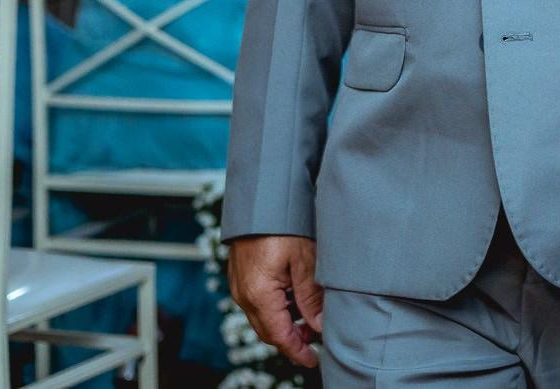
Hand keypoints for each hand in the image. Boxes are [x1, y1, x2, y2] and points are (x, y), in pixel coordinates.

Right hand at [228, 234, 323, 366]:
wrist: (261, 200)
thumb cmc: (284, 225)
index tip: (313, 359)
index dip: (296, 351)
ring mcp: (240, 285)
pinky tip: (295, 302)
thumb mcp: (305, 261)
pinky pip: (258, 302)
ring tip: (310, 320)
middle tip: (315, 341)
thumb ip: (311, 297)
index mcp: (259, 294)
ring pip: (263, 317)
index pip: (278, 335)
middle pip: (268, 330)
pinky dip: (277, 309)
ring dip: (285, 324)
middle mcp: (244, 294)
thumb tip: (319, 326)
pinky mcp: (242, 276)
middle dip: (292, 340)